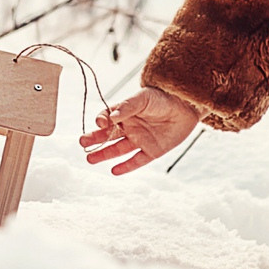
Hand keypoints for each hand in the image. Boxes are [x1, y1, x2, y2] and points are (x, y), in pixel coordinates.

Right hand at [79, 87, 201, 175]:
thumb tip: (110, 116)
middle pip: (108, 135)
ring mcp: (140, 140)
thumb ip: (127, 106)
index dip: (101, 120)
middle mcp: (130, 127)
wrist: (187, 106)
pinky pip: (137, 161)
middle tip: (82, 143)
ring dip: (104, 154)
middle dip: (94, 139)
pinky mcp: (152, 151)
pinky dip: (126, 166)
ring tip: (89, 159)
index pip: (107, 118)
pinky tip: (114, 171)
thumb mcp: (144, 98)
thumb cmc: (163, 98)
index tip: (100, 123)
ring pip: (118, 149)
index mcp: (125, 112)